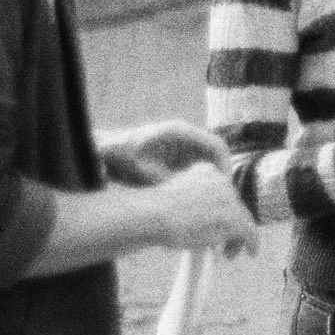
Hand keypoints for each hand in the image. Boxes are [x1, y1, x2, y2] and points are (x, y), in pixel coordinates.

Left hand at [97, 120, 230, 187]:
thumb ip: (168, 182)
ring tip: (214, 201)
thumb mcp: (144, 172)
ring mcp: (185, 145)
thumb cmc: (123, 158)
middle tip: (224, 199)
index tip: (225, 187)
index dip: (225, 166)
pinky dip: (204, 181)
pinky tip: (199, 198)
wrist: (108, 151)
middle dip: (223, 176)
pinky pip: (200, 167)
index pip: (216, 145)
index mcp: (181, 133)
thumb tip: (189, 196)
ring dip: (214, 179)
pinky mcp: (181, 156)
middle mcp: (187, 136)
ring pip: (211, 161)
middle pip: (217, 153)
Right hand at [153, 162, 257, 256]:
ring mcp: (228, 198)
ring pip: (242, 219)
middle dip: (231, 225)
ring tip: (229, 253)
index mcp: (206, 170)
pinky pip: (249, 230)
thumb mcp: (177, 196)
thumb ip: (194, 201)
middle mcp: (221, 180)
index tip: (216, 225)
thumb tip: (205, 221)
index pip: (222, 192)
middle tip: (224, 245)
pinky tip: (251, 252)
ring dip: (238, 237)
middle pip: (234, 205)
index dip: (222, 211)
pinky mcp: (233, 217)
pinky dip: (251, 242)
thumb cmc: (155, 210)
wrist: (154, 214)